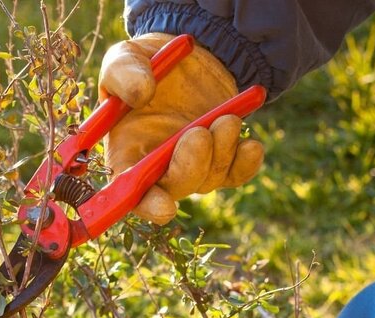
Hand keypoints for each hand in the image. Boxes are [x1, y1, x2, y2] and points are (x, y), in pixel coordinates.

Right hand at [100, 33, 264, 223]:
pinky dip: (246, 164)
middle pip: (175, 187)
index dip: (146, 204)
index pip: (130, 190)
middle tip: (200, 133)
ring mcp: (192, 163)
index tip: (165, 207)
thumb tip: (140, 95)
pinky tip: (250, 144)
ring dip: (221, 152)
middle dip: (191, 167)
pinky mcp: (221, 156)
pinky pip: (236, 174)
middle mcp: (157, 166)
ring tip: (228, 118)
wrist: (187, 54)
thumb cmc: (144, 63)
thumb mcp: (124, 58)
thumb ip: (124, 75)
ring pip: (209, 179)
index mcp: (125, 151)